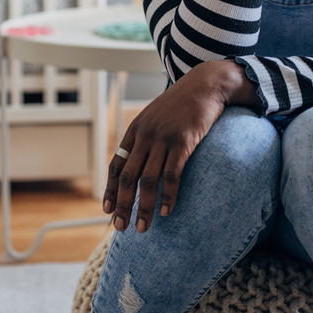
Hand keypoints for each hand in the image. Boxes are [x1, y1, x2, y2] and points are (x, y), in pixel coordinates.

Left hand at [104, 60, 251, 232]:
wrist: (205, 85)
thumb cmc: (182, 104)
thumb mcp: (156, 117)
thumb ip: (146, 137)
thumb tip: (140, 161)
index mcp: (135, 131)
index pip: (116, 165)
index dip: (110, 189)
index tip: (107, 210)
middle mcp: (145, 135)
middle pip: (128, 176)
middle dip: (122, 204)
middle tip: (120, 227)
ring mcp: (163, 138)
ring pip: (147, 180)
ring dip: (144, 207)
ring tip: (142, 227)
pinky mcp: (183, 141)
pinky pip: (171, 174)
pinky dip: (167, 195)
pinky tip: (167, 211)